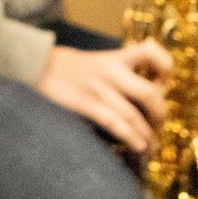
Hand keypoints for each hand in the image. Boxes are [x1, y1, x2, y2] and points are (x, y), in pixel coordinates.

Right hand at [36, 41, 172, 153]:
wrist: (33, 65)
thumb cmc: (66, 67)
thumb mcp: (94, 60)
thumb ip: (116, 70)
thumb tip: (141, 89)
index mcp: (113, 58)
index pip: (149, 52)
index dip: (164, 66)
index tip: (163, 81)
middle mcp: (110, 72)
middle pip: (149, 94)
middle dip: (160, 115)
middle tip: (159, 126)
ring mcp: (97, 88)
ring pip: (133, 115)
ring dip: (146, 134)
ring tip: (151, 145)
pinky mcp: (84, 103)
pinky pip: (114, 123)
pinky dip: (130, 137)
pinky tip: (137, 146)